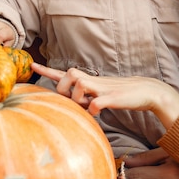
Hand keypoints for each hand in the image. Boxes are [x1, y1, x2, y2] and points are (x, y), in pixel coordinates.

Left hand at [31, 63, 178, 127]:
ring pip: (79, 85)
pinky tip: (97, 114)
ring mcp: (102, 88)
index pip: (63, 73)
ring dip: (78, 99)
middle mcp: (93, 81)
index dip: (47, 70)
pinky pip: (95, 104)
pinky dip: (93, 111)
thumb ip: (85, 99)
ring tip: (88, 107)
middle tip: (72, 100)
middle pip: (68, 75)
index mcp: (89, 80)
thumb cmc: (121, 96)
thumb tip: (72, 108)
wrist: (146, 91)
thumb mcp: (100, 95)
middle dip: (64, 88)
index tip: (32, 64)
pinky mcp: (112, 98)